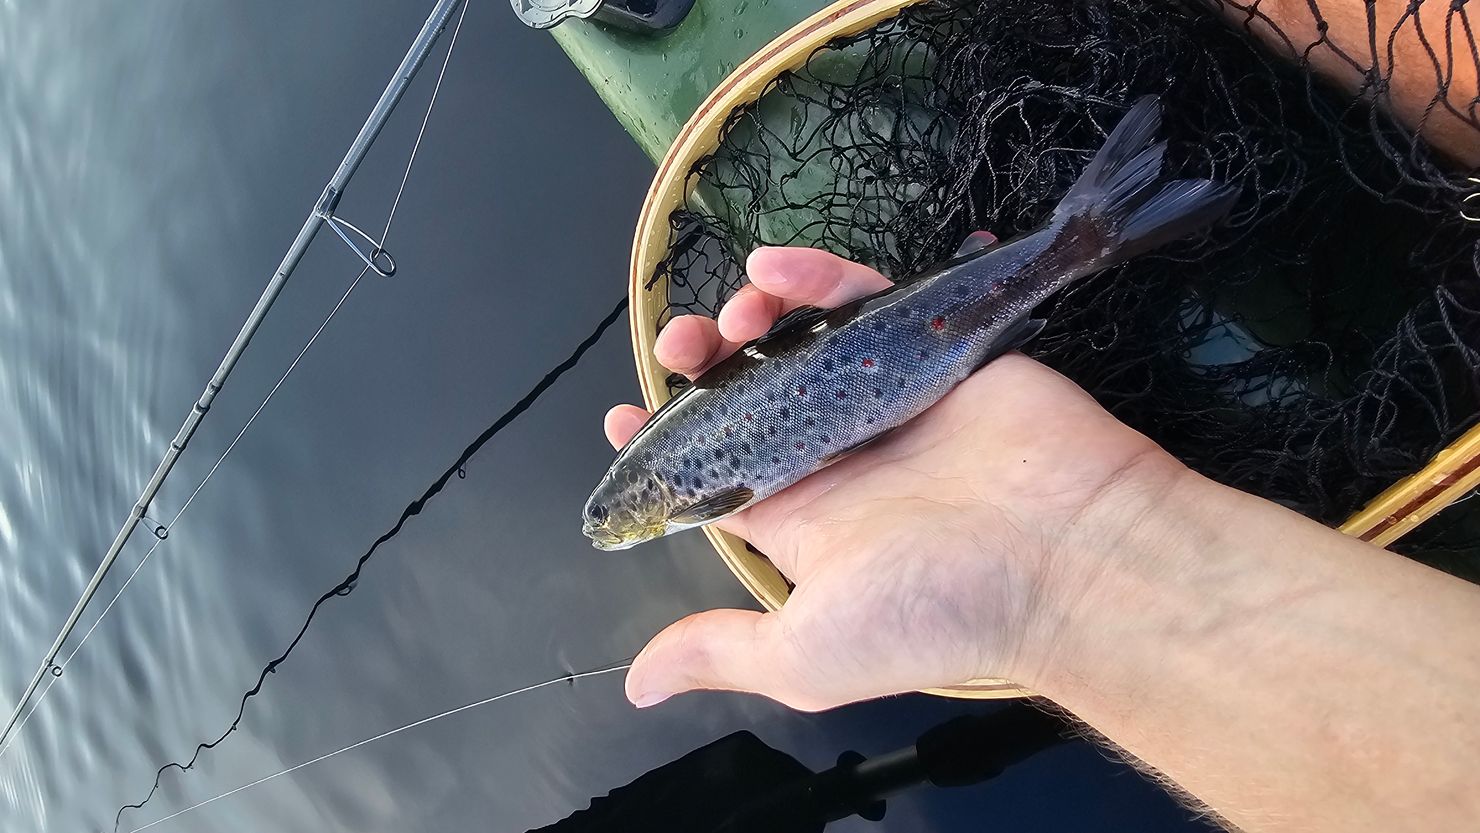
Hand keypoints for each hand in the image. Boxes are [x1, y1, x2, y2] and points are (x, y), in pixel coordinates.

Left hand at [606, 247, 1188, 710]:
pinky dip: (816, 277)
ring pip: (800, 342)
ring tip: (732, 310)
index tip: (624, 413)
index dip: (666, 442)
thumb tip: (638, 685)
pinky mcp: (930, 350)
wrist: (1068, 556)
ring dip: (753, 318)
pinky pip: (865, 301)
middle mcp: (838, 457)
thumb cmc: (937, 608)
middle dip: (704, 364)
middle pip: (751, 394)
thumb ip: (724, 652)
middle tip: (684, 342)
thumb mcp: (809, 652)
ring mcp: (884, 399)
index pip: (719, 474)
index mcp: (803, 520)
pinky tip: (771, 266)